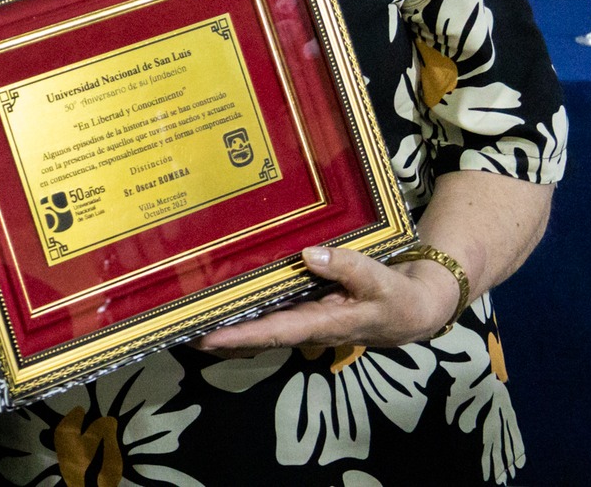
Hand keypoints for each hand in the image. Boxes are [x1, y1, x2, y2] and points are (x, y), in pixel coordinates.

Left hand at [192, 245, 457, 356]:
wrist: (413, 311)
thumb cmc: (395, 298)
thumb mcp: (379, 280)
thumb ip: (348, 267)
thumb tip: (310, 254)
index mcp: (321, 323)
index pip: (272, 332)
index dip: (238, 335)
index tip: (205, 336)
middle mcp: (304, 325)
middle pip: (255, 334)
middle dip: (218, 334)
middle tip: (177, 326)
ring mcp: (302, 318)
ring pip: (258, 324)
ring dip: (227, 322)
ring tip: (187, 313)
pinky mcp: (304, 308)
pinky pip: (270, 310)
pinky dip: (246, 308)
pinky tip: (224, 296)